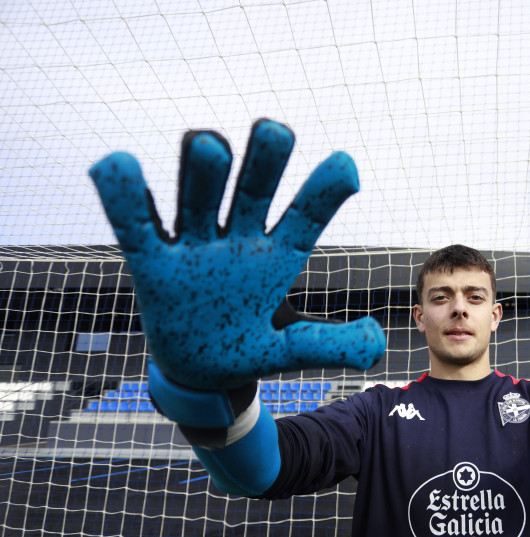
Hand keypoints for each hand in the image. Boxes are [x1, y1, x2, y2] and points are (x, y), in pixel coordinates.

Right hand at [90, 120, 385, 388]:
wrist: (198, 373)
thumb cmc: (248, 347)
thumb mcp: (289, 351)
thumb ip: (328, 345)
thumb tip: (375, 343)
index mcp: (277, 256)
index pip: (305, 216)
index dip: (324, 191)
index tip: (347, 165)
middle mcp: (237, 241)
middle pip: (252, 192)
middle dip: (263, 163)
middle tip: (275, 132)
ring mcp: (193, 247)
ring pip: (198, 198)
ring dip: (203, 172)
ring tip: (212, 147)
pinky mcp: (152, 264)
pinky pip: (136, 226)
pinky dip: (124, 197)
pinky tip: (116, 164)